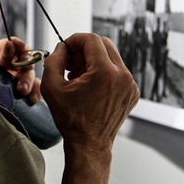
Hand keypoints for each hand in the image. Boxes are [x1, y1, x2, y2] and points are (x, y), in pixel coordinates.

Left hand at [0, 37, 41, 102]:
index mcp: (4, 55)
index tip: (21, 46)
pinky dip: (36, 92)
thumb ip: (1, 56)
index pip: (14, 44)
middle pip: (25, 60)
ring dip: (29, 81)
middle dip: (26, 64)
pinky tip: (33, 98)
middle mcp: (14, 64)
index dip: (18, 44)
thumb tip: (10, 43)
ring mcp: (21, 77)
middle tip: (25, 68)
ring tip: (23, 90)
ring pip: (31, 75)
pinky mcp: (26, 90)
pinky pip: (35, 89)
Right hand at [41, 33, 138, 183]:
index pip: (92, 40)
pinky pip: (118, 71)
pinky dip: (104, 72)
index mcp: (105, 73)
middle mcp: (123, 76)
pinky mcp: (132, 92)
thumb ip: (54, 60)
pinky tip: (90, 86)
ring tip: (78, 76)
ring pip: (112, 57)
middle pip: (104, 44)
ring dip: (94, 60)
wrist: (89, 144)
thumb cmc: (71, 120)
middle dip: (84, 49)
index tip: (66, 47)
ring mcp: (130, 85)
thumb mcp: (51, 87)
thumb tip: (61, 48)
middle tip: (70, 62)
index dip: (75, 39)